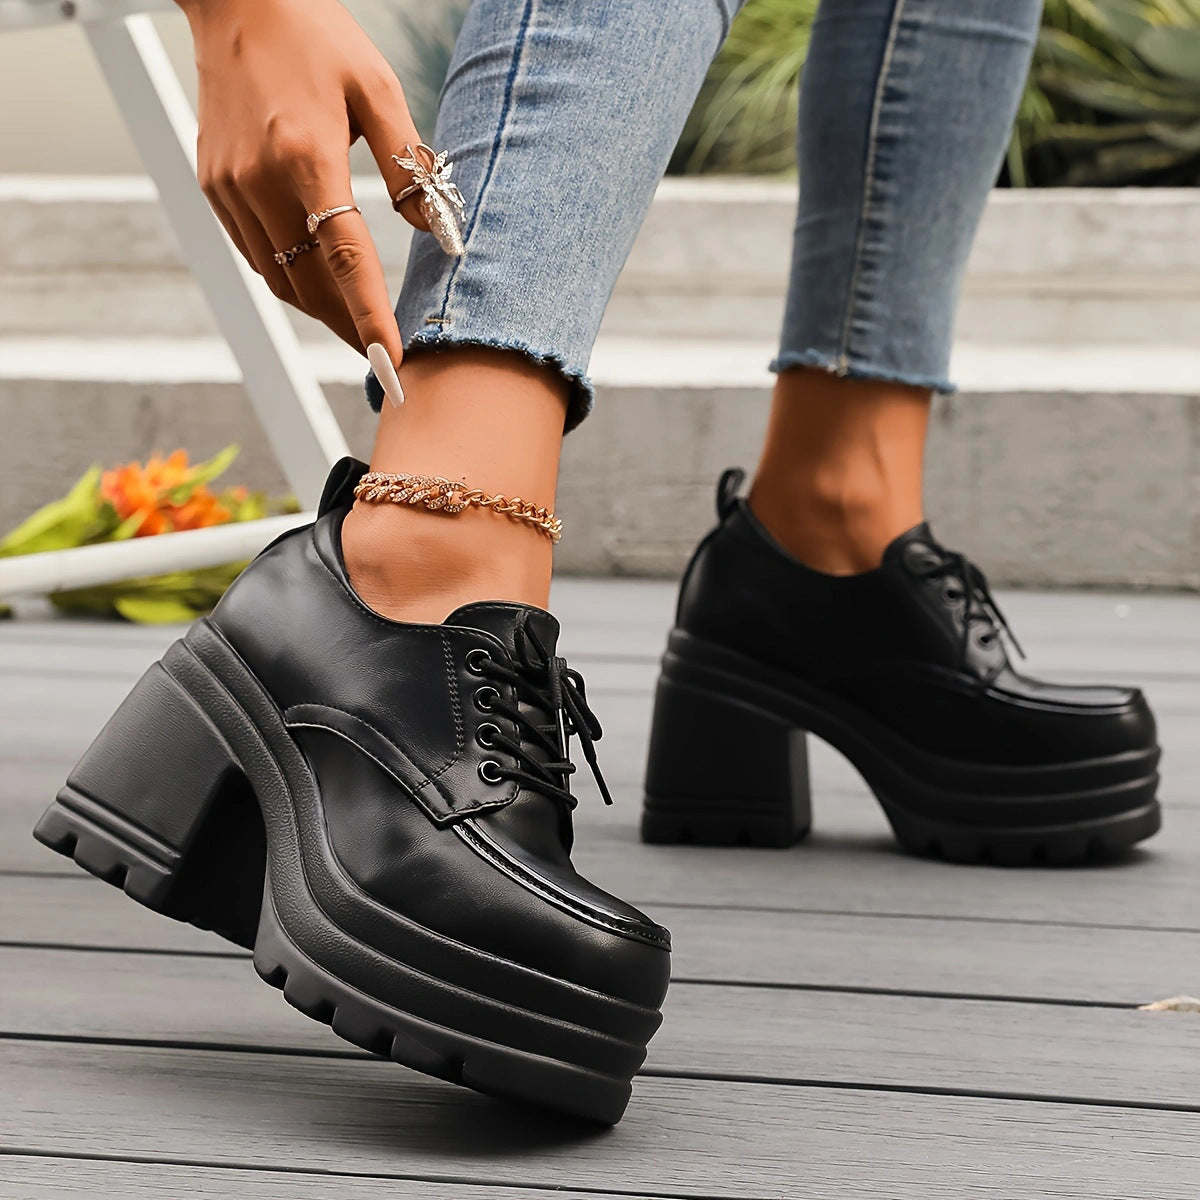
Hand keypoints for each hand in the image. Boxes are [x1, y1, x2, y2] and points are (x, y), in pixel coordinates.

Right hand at [177, 0, 427, 369]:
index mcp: (306, 155)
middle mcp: (260, 180)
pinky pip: (257, 254)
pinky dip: (290, 277)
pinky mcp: (213, 187)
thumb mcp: (377, 88)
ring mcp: (229, 187)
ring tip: (356, 324)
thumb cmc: (316, 36)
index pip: (346, 258)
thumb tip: (437, 230)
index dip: (369, 316)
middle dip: (348, 326)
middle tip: (382, 354)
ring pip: (279, 278)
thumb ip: (408, 164)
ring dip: (320, 308)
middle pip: (310, 283)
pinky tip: (318, 281)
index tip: (389, 361)